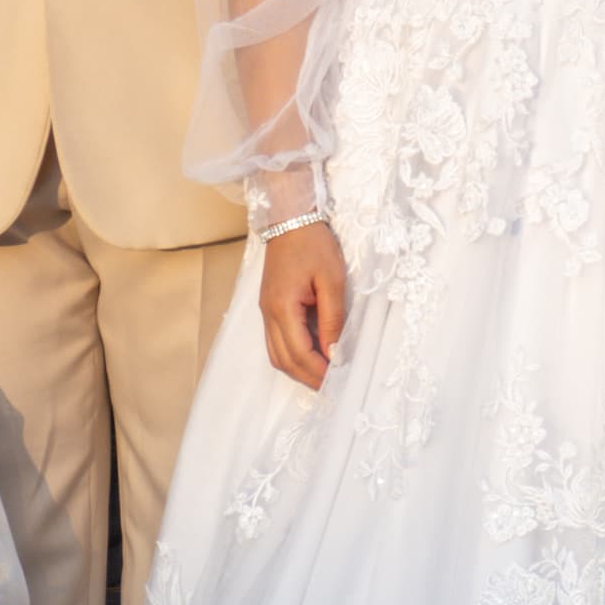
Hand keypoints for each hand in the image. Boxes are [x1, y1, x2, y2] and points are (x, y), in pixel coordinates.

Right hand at [258, 221, 349, 389]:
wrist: (290, 217)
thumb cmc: (313, 244)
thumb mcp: (332, 280)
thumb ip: (333, 319)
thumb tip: (335, 352)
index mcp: (282, 307)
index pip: (299, 353)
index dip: (319, 371)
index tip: (338, 380)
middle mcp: (268, 314)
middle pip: (283, 360)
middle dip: (308, 378)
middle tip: (332, 387)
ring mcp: (266, 311)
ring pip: (276, 355)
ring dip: (298, 370)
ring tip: (322, 377)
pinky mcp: (269, 306)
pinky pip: (276, 341)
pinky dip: (292, 355)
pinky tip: (311, 356)